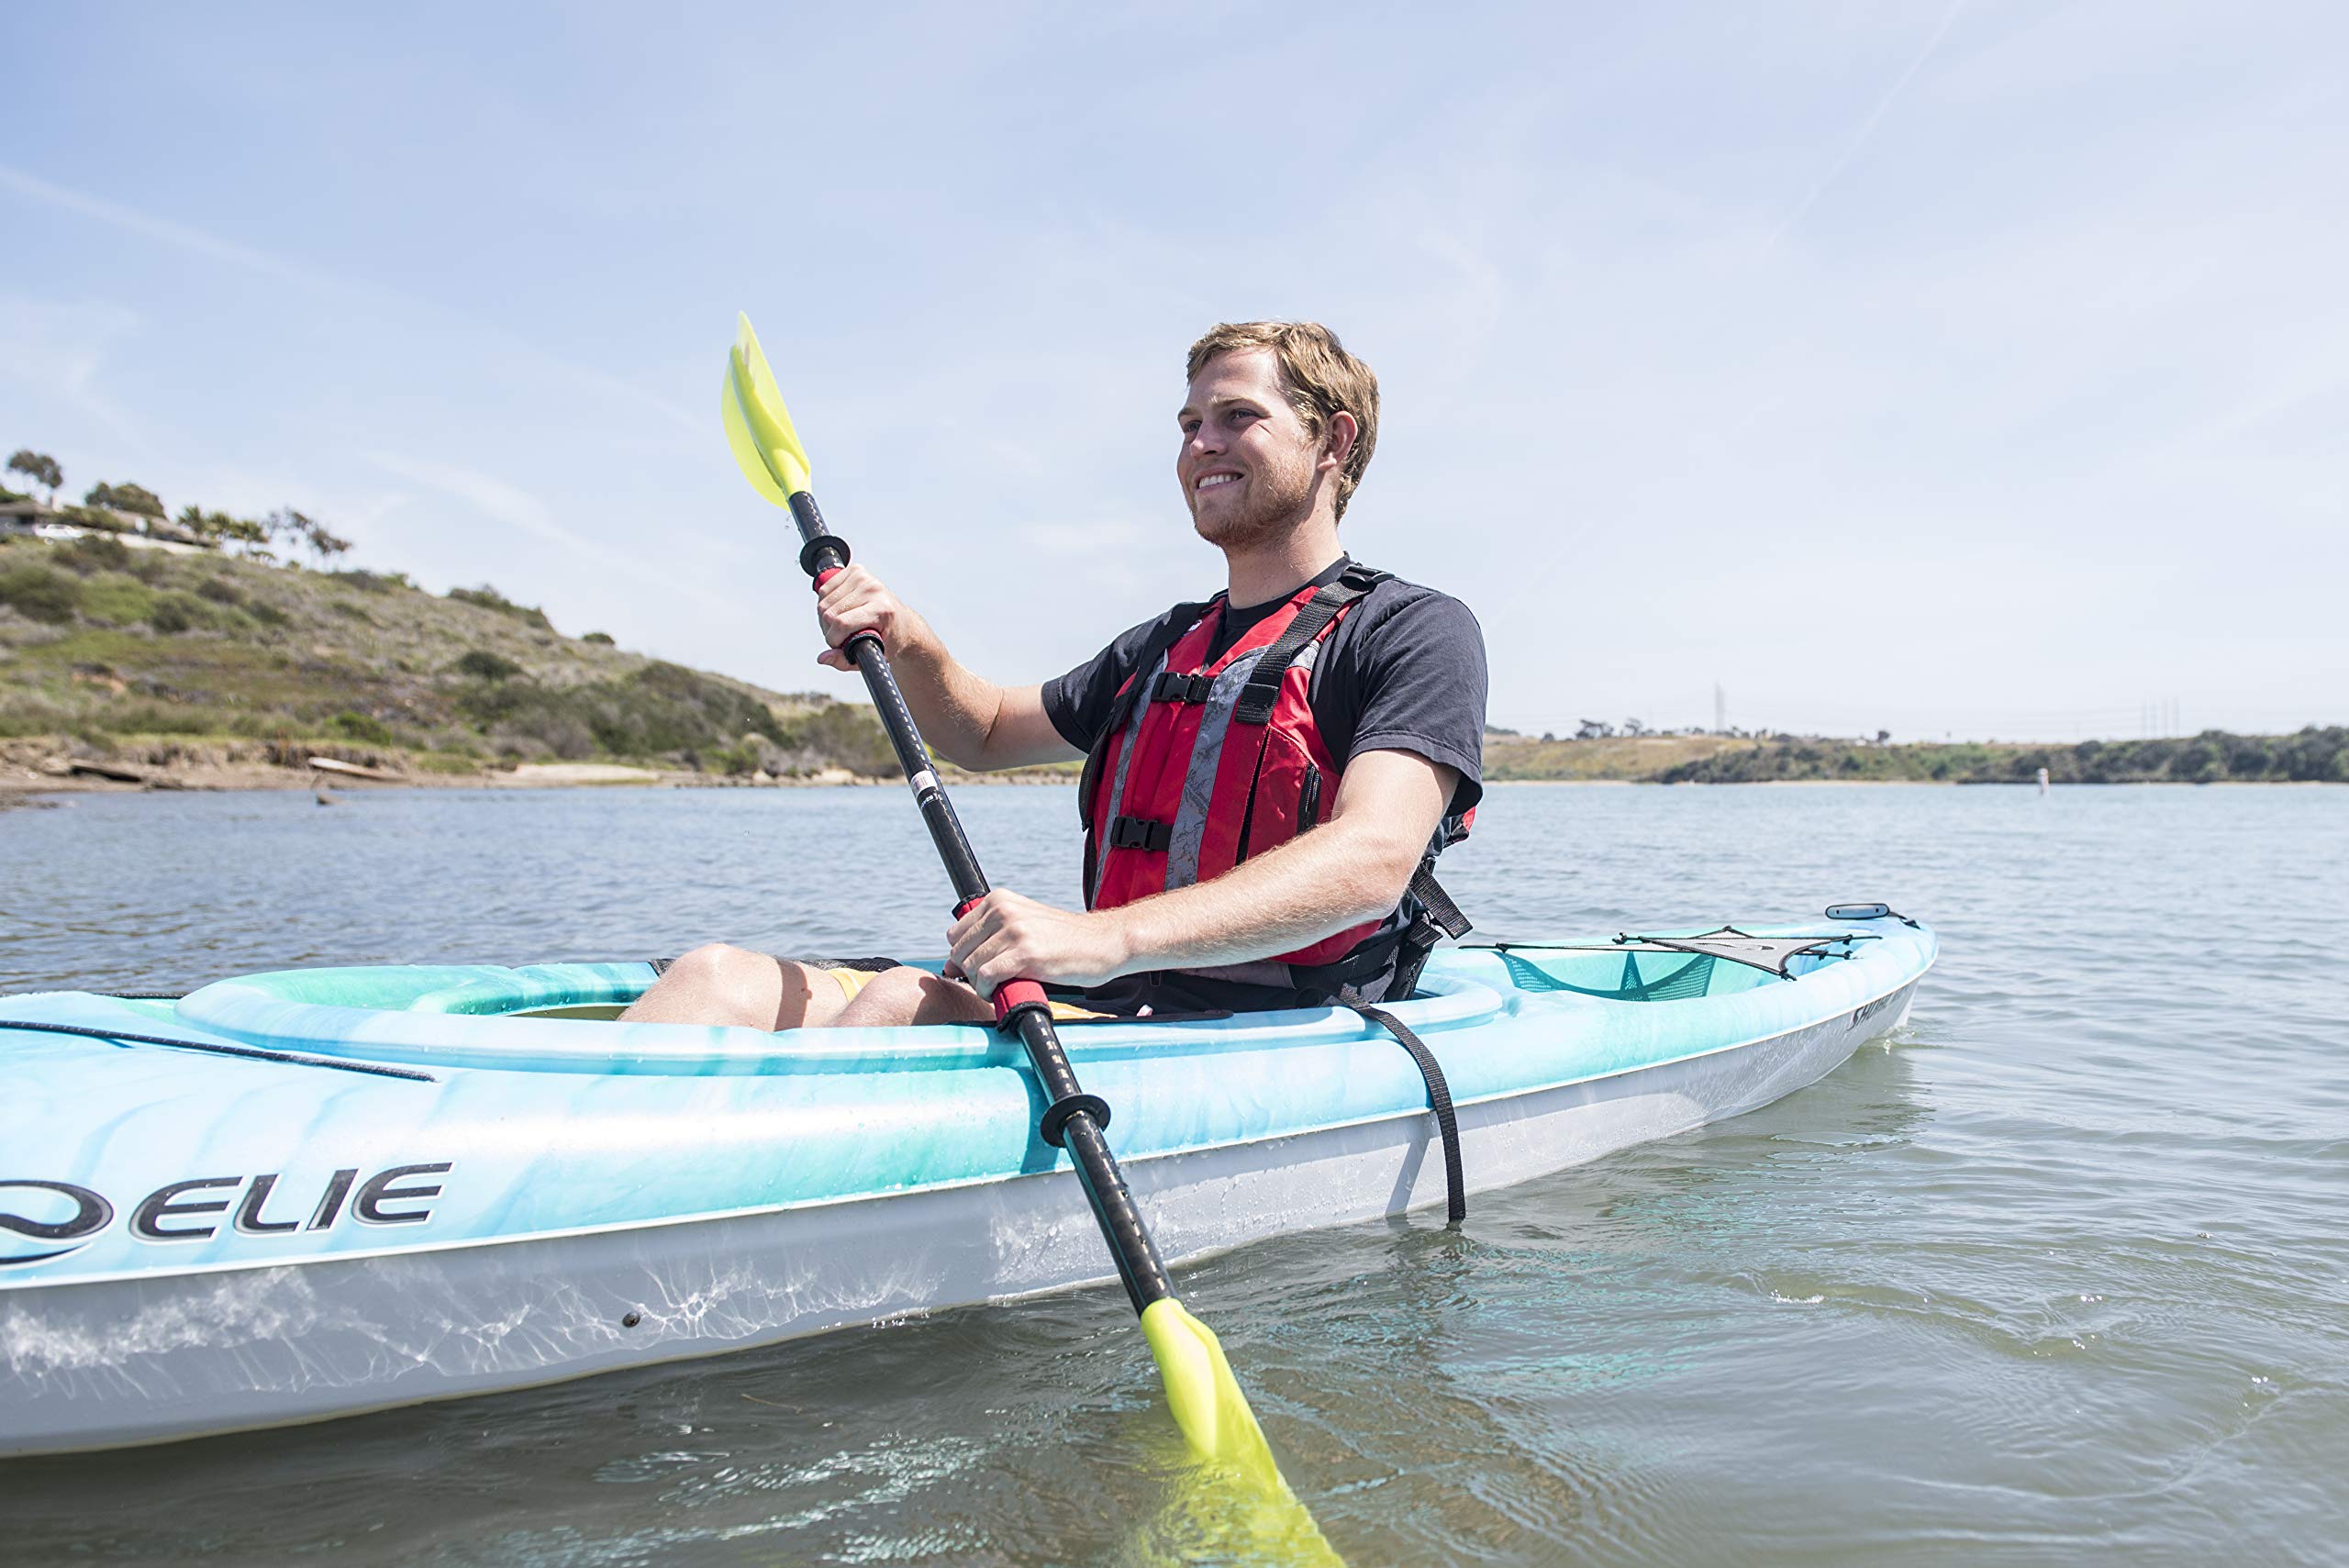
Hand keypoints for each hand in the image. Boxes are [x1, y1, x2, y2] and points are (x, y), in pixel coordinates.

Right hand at [814, 565, 930, 671]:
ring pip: (823, 602)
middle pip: (829, 614)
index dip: (833, 639)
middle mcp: (874, 590)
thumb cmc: (889, 639)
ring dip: (826, 618)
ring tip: (841, 624)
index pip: (842, 623)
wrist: (902, 622)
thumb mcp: (872, 656)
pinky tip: (840, 610)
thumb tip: (823, 658)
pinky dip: (826, 603)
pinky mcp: (855, 571)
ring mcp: (864, 578)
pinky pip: (824, 590)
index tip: (838, 646)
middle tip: (841, 636)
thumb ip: (844, 660)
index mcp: (882, 610)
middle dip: (829, 631)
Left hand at [947, 890, 1130, 996]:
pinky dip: (989, 990)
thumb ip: (989, 938)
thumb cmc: (1065, 939)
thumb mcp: (1024, 925)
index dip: (964, 957)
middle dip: (970, 973)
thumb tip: (949, 965)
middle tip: (993, 982)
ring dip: (981, 985)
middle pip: (959, 952)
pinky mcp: (1025, 954)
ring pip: (971, 966)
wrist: (1105, 942)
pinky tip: (1004, 991)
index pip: (956, 934)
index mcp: (1000, 900)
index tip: (981, 969)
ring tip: (1002, 987)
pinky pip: (986, 977)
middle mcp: (1003, 911)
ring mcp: (1014, 931)